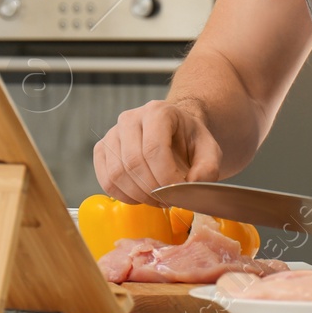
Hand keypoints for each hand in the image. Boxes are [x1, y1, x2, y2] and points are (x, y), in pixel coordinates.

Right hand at [93, 98, 222, 204]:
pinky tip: (142, 196)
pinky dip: (124, 196)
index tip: (178, 193)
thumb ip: (207, 168)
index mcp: (158, 112)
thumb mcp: (210, 151)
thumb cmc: (189, 141)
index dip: (165, 178)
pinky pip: (106, 181)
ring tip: (157, 199)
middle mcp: (130, 118)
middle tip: (169, 200)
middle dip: (153, 190)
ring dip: (139, 195)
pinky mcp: (102, 150)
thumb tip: (189, 185)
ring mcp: (112, 134)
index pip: (154, 149)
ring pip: (117, 174)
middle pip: (133, 163)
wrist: (174, 133)